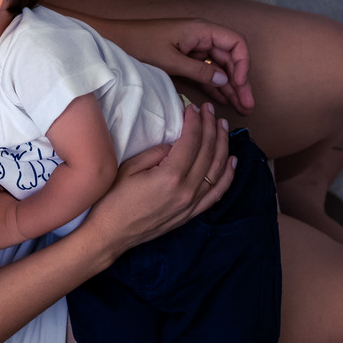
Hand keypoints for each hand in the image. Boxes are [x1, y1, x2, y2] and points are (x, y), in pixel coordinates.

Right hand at [82, 102, 234, 256]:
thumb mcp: (130, 168)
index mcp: (170, 176)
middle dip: (211, 127)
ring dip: (223, 145)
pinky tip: (233, 160)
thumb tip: (175, 144)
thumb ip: (157, 152)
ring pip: (218, 170)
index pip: (191, 141)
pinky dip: (228, 176)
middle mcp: (187, 191)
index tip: (193, 107)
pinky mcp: (191, 214)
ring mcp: (191, 204)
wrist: (110, 235)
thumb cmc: (113, 200)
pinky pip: (217, 193)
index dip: (195, 121)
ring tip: (223, 126)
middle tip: (210, 111)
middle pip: (208, 152)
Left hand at [110, 17, 253, 114]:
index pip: (235, 44)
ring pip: (220, 69)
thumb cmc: (139, 44)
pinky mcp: (185, 60)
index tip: (239, 84)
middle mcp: (202, 38)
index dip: (242, 64)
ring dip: (231, 88)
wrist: (115, 41)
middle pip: (230, 59)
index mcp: (201, 30)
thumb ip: (199, 70)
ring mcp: (194, 49)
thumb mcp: (170, 60)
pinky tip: (224, 101)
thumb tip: (224, 80)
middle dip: (241, 82)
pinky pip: (206, 73)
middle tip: (248, 105)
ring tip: (241, 108)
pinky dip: (215, 87)